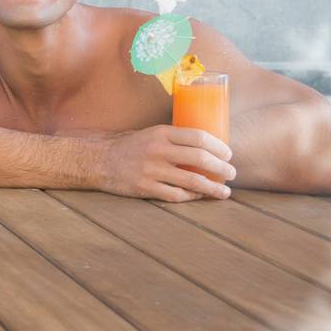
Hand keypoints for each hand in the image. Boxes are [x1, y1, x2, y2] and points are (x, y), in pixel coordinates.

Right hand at [97, 126, 234, 201]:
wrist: (99, 160)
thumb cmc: (130, 147)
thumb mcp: (151, 134)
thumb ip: (175, 139)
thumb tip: (207, 148)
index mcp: (161, 133)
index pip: (199, 137)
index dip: (219, 147)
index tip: (229, 154)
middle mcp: (157, 150)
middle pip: (200, 159)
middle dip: (222, 168)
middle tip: (232, 173)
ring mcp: (151, 170)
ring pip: (192, 181)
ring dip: (213, 188)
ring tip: (225, 192)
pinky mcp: (145, 188)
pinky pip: (176, 195)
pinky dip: (192, 197)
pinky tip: (199, 197)